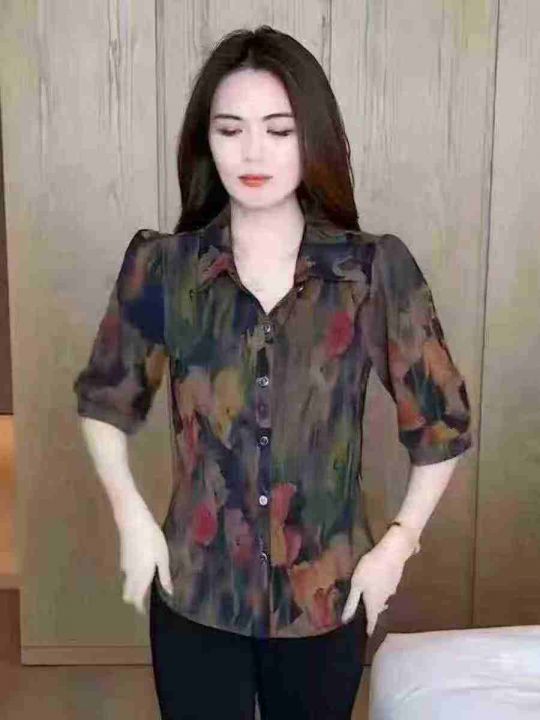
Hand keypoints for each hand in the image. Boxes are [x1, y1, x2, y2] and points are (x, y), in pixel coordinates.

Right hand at [116, 495, 172, 614]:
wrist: (134, 521)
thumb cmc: (152, 539)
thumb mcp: (162, 557)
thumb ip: (164, 576)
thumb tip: (169, 592)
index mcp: (141, 576)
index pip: (137, 598)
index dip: (139, 607)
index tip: (144, 612)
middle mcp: (130, 575)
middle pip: (128, 594)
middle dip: (134, 599)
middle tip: (145, 599)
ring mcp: (125, 566)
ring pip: (127, 584)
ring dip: (133, 587)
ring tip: (147, 583)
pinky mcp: (123, 557)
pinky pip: (127, 573)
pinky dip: (132, 576)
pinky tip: (143, 568)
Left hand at [341, 540, 410, 635]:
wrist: (392, 553)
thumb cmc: (370, 569)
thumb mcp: (357, 584)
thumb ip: (352, 602)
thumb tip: (346, 620)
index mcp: (374, 602)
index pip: (372, 620)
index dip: (370, 628)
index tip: (368, 635)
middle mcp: (385, 599)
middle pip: (379, 610)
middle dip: (373, 614)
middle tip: (367, 617)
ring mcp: (392, 589)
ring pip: (384, 600)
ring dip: (378, 602)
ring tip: (370, 601)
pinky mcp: (395, 580)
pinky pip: (387, 590)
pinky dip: (381, 591)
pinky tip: (378, 584)